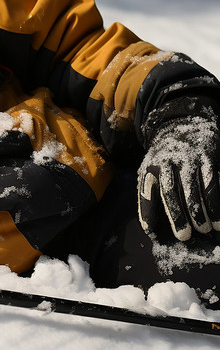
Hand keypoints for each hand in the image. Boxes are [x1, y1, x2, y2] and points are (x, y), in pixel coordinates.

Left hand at [138, 97, 219, 240]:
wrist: (181, 123)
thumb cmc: (165, 158)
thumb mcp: (150, 170)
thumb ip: (149, 195)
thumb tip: (149, 229)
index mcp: (150, 166)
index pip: (145, 191)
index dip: (147, 211)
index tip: (151, 232)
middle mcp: (167, 162)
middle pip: (170, 191)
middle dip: (178, 215)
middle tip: (185, 236)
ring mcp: (189, 159)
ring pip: (194, 188)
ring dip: (201, 211)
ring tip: (207, 229)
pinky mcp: (208, 156)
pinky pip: (213, 180)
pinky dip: (216, 199)